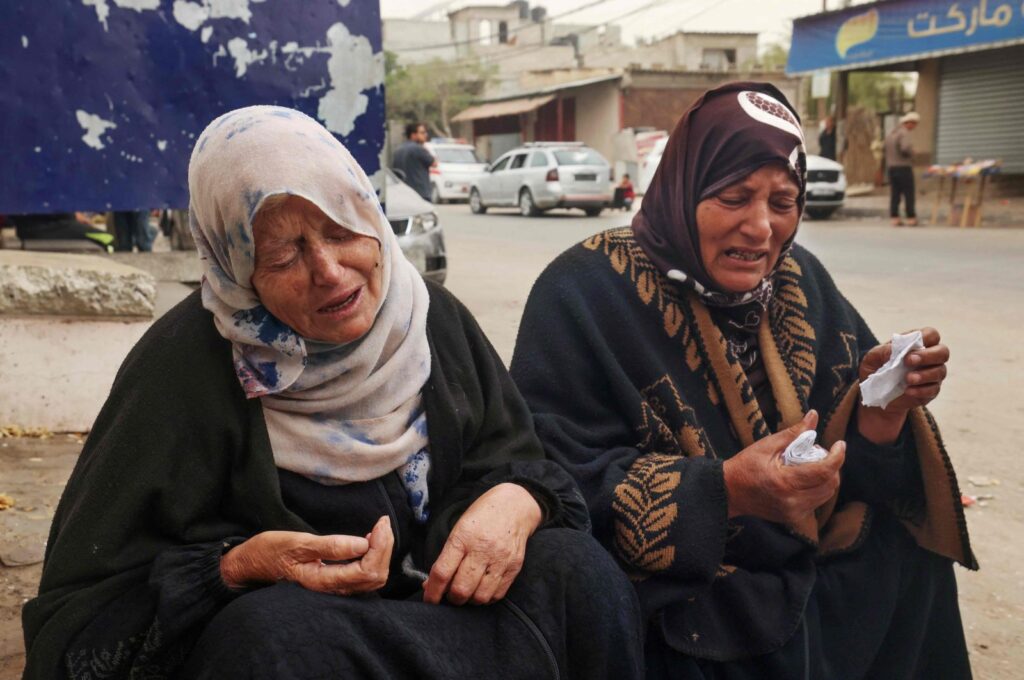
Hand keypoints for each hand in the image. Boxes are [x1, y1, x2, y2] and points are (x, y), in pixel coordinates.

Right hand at [220, 516, 393, 594]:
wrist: (252, 564)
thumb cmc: (271, 551)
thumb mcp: (297, 543)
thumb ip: (330, 546)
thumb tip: (362, 545)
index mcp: (322, 581)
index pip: (367, 571)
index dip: (380, 547)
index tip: (380, 523)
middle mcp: (332, 589)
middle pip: (374, 576)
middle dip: (384, 548)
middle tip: (382, 522)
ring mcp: (334, 588)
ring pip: (372, 578)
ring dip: (380, 553)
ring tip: (378, 529)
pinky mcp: (334, 582)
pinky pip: (363, 575)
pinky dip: (372, 558)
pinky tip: (368, 541)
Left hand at [423, 483, 542, 605]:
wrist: (515, 506)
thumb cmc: (482, 516)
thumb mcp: (459, 529)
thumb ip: (446, 557)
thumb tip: (431, 584)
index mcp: (463, 537)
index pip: (442, 572)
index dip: (432, 592)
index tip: (429, 600)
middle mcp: (482, 549)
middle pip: (461, 589)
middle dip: (451, 598)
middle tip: (450, 593)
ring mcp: (500, 560)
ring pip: (480, 597)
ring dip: (469, 600)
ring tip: (467, 591)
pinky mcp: (514, 567)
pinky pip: (497, 595)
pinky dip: (486, 598)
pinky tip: (481, 589)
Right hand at [722, 411, 845, 525]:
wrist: (729, 492)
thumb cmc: (745, 466)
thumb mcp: (766, 445)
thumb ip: (793, 433)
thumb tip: (813, 416)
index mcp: (785, 482)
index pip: (823, 471)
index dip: (837, 457)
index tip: (840, 444)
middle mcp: (792, 501)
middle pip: (830, 485)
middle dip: (833, 467)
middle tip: (822, 454)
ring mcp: (793, 512)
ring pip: (826, 495)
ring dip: (827, 479)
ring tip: (815, 465)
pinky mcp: (793, 517)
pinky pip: (816, 502)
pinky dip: (817, 489)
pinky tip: (806, 479)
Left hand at [858, 327, 948, 442]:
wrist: (875, 395)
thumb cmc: (875, 370)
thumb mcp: (871, 359)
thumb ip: (881, 351)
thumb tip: (893, 349)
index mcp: (915, 345)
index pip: (931, 335)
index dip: (926, 337)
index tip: (910, 347)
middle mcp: (928, 358)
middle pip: (943, 352)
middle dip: (928, 356)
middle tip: (909, 361)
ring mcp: (932, 375)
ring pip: (940, 371)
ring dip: (924, 375)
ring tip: (907, 379)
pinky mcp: (930, 391)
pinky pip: (934, 389)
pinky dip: (921, 390)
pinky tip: (908, 391)